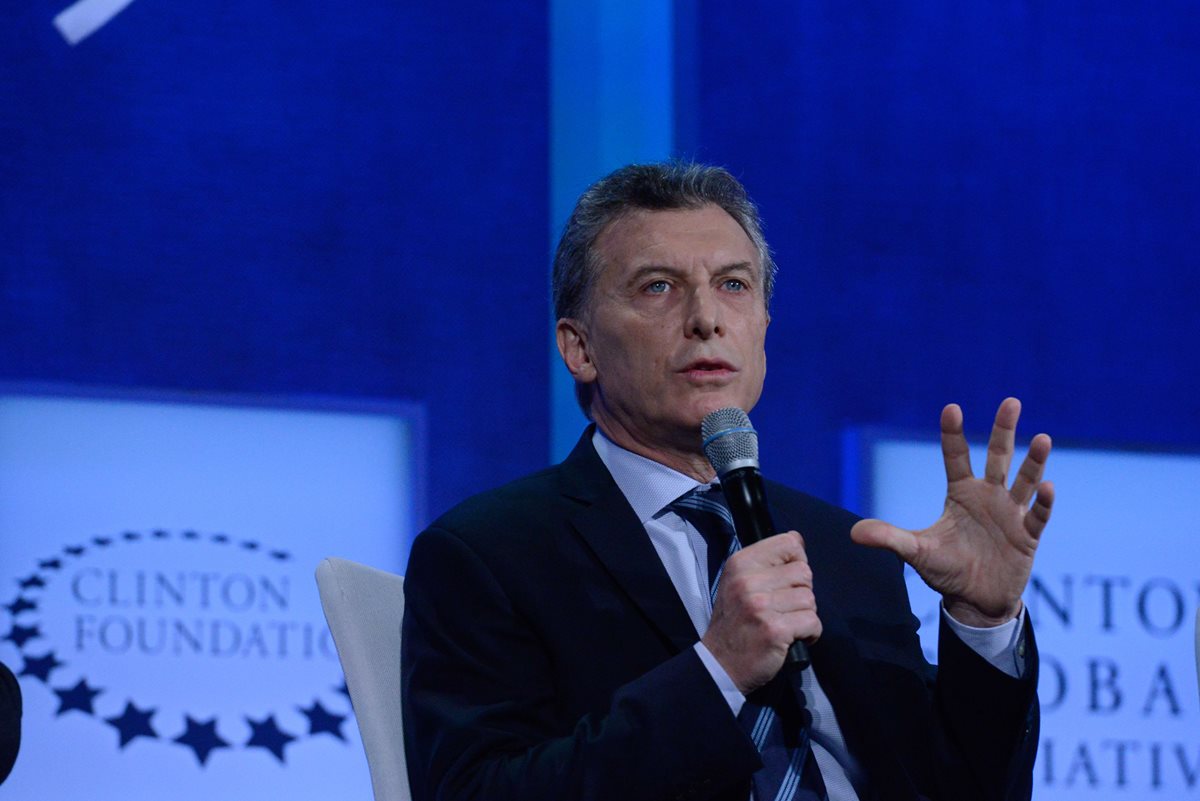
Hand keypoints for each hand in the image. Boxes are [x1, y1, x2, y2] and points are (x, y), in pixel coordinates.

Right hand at [701, 532, 820, 693]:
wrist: (720, 663)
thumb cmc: (735, 621)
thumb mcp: (739, 582)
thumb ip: (767, 561)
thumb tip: (798, 539)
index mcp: (740, 563)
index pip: (789, 543)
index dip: (797, 561)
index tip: (788, 580)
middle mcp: (748, 581)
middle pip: (804, 572)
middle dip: (802, 591)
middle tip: (785, 608)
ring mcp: (760, 606)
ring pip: (810, 599)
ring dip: (805, 615)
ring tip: (787, 624)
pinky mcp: (775, 630)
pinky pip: (812, 622)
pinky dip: (810, 633)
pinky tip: (793, 638)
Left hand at [850, 398, 1054, 626]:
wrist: (975, 601)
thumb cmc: (946, 570)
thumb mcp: (915, 552)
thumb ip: (889, 538)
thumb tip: (853, 532)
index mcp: (961, 494)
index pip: (956, 457)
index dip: (953, 434)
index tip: (951, 408)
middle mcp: (988, 497)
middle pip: (998, 457)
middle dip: (1003, 430)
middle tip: (1010, 402)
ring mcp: (1010, 514)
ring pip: (1024, 481)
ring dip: (1033, 462)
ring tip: (1042, 439)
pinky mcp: (1027, 536)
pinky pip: (1037, 516)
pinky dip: (1043, 503)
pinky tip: (1048, 487)